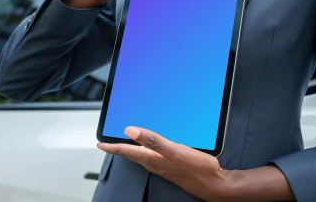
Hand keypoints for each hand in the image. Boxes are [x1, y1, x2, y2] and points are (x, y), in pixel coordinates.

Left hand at [97, 127, 231, 200]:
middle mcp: (156, 164)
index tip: (100, 143)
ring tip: (126, 143)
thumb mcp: (174, 151)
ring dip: (133, 149)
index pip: (127, 152)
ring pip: (143, 157)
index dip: (112, 147)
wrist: (215, 184)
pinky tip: (153, 146)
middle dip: (120, 148)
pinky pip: (155, 157)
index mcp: (153, 159)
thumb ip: (153, 141)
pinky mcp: (173, 166)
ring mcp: (165, 166)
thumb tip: (130, 131)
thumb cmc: (197, 169)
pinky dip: (148, 150)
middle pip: (132, 155)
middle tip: (109, 143)